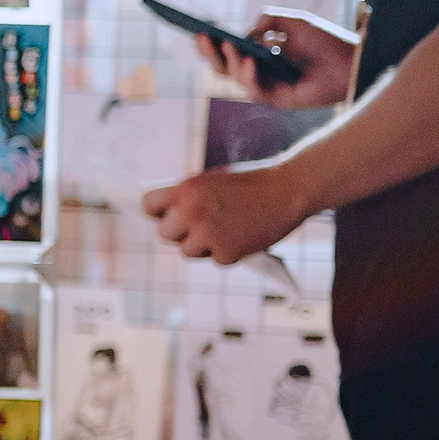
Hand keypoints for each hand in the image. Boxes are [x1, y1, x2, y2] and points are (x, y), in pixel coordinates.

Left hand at [141, 162, 313, 263]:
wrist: (289, 189)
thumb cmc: (251, 182)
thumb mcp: (212, 180)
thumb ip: (188, 197)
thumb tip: (166, 214)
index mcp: (185, 190)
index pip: (148, 206)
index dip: (158, 212)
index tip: (167, 214)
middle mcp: (191, 212)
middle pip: (164, 234)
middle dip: (180, 232)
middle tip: (202, 225)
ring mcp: (208, 234)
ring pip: (187, 251)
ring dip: (202, 245)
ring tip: (227, 228)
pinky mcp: (226, 253)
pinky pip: (215, 259)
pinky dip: (228, 252)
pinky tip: (244, 235)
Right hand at [194, 7, 355, 109]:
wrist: (350, 59)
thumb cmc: (325, 41)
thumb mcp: (292, 21)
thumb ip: (268, 20)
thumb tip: (246, 34)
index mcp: (260, 55)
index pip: (229, 53)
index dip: (213, 44)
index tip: (200, 30)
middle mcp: (260, 73)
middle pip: (223, 68)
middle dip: (210, 53)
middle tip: (201, 38)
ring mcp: (267, 87)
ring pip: (235, 79)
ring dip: (231, 62)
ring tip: (230, 46)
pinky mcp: (278, 100)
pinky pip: (255, 91)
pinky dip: (249, 75)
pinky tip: (250, 60)